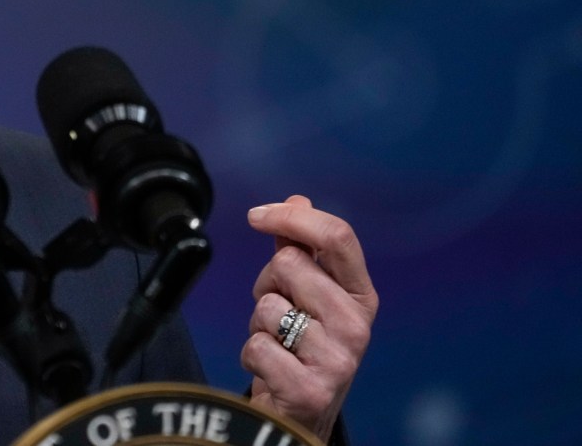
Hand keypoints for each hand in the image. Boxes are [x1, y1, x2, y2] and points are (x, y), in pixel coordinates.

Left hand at [242, 195, 377, 442]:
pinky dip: (252, 355)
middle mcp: (358, 326)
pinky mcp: (310, 390)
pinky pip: (255, 346)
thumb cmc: (302, 346)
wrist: (302, 414)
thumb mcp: (307, 295)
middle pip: (290, 263)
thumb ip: (301, 249)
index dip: (293, 217)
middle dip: (267, 282)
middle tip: (278, 309)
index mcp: (361, 296)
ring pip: (267, 306)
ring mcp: (338, 360)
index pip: (338, 237)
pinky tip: (272, 370)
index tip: (257, 215)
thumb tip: (298, 198)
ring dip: (258, 323)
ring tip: (278, 343)